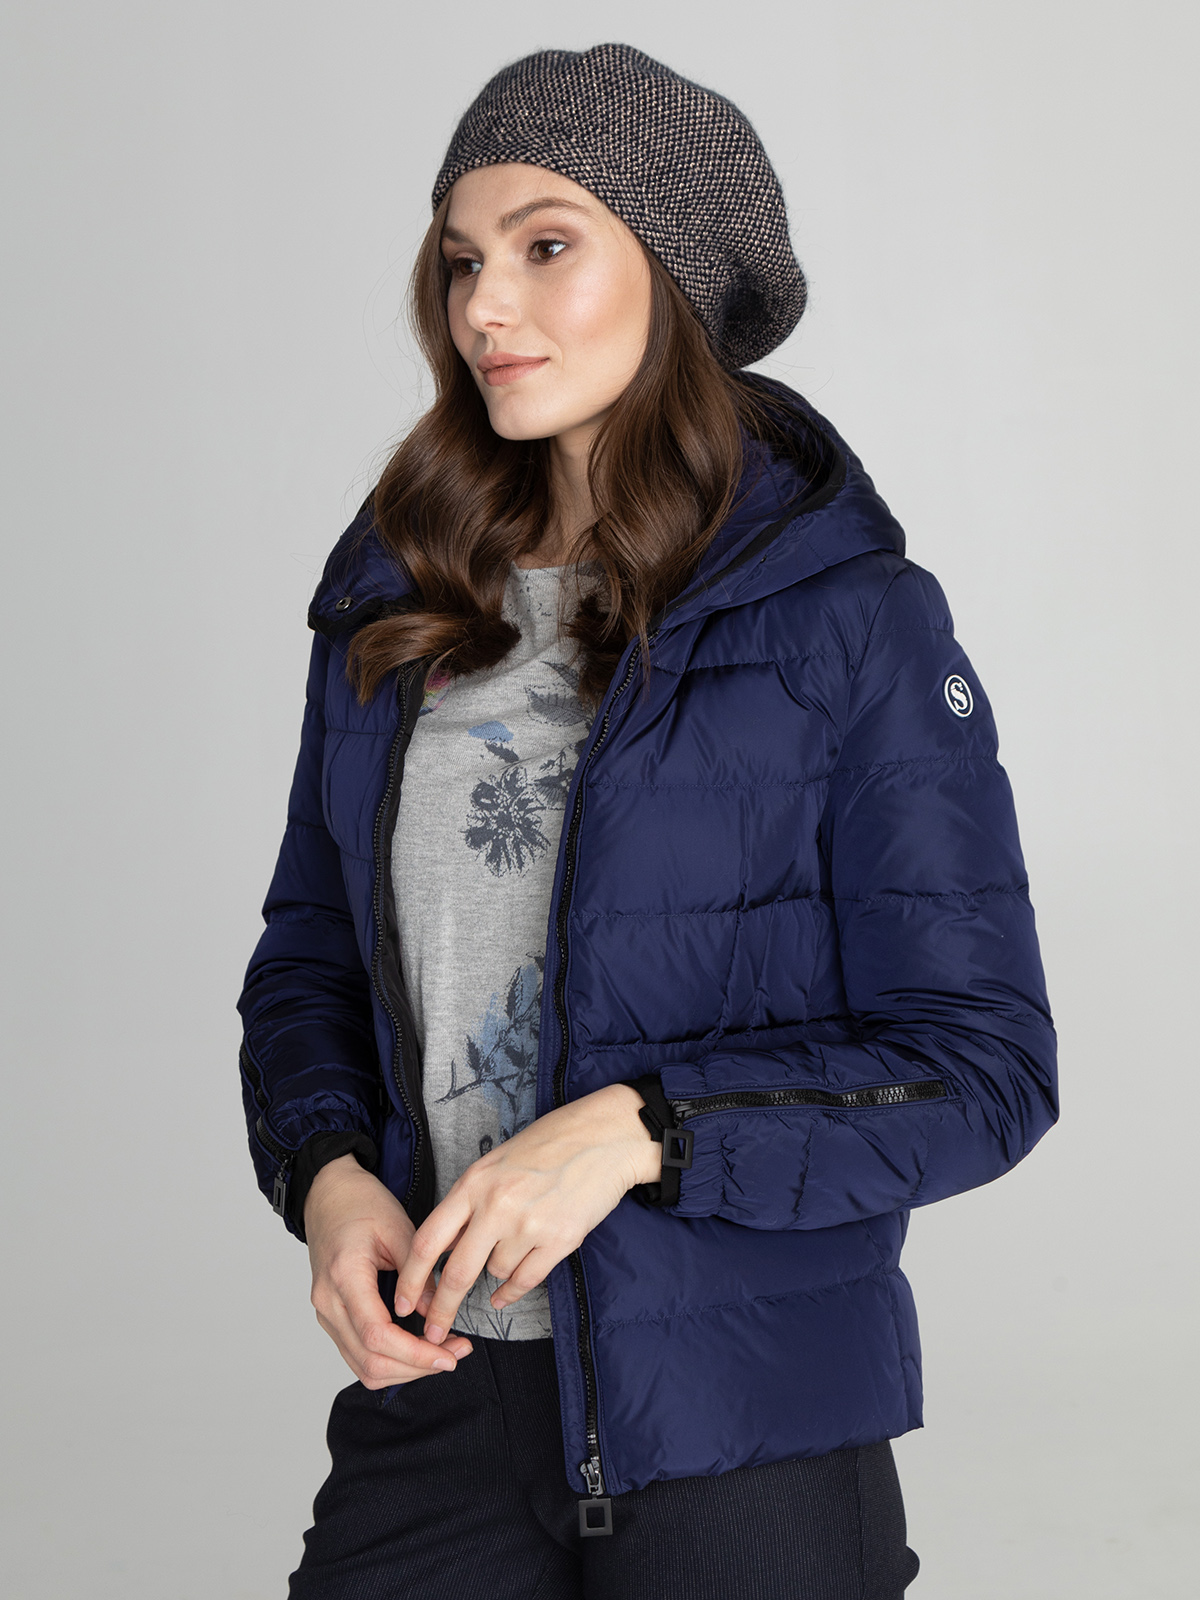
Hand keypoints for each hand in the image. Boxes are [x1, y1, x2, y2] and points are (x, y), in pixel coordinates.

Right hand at [304, 1154, 472, 1385]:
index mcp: (344, 1276)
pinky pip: (359, 1355)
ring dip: (405, 1370)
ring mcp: (326, 1314)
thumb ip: (419, 1273)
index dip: (415, 1354)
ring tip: (442, 1353)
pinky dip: (390, 1361)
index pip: (377, 1335)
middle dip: (416, 1367)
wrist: (329, 1195)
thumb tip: (436, 1313)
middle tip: (454, 1355)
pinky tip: (418, 1349)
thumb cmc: (361, 1204)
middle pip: (370, 1361)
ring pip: (364, 1367)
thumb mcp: (399, 1227)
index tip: (448, 1354)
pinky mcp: (333, 1318)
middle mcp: (328, 1302)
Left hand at [393, 1083, 660, 1343]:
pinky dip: (511, 1291)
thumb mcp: (495, 1163)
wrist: (604, 1137)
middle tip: (432, 1334)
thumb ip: (469, 1201)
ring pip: (495, 1272)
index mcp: (474, 1183)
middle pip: (456, 1272)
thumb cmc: (549, 1143)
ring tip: (515, 1241)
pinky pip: (525, 1280)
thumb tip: (447, 1246)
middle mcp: (496, 1205)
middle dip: (441, 1310)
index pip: (428, 1239)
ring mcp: (529, 1224)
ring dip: (496, 1271)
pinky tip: (505, 1294)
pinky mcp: (560, 1240)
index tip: (400, 1302)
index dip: (409, 1277)